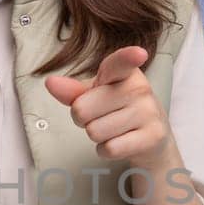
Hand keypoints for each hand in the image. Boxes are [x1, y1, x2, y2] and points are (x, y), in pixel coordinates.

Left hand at [45, 46, 172, 167]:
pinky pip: (109, 148)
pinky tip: (119, 143)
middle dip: (83, 119)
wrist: (152, 139)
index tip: (138, 54)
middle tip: (102, 117)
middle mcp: (140, 89)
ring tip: (113, 130)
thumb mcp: (96, 96)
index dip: (128, 57)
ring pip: (94, 131)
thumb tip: (51, 83)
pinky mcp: (152, 137)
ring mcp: (148, 113)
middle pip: (82, 109)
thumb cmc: (118, 111)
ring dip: (96, 136)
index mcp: (125, 73)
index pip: (121, 63)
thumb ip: (73, 91)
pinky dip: (105, 150)